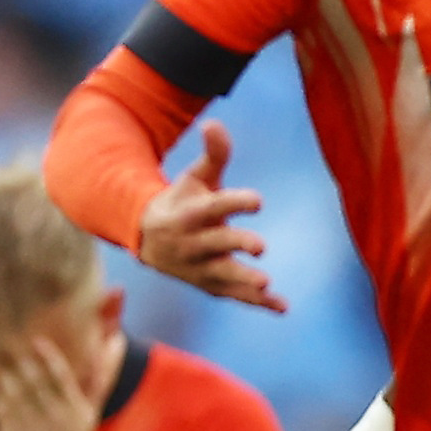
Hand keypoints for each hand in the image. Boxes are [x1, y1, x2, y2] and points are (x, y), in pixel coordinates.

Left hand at [0, 340, 91, 430]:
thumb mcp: (89, 415)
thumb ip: (99, 380)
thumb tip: (116, 344)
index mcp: (73, 408)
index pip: (60, 374)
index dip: (47, 354)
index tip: (35, 340)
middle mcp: (55, 416)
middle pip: (33, 379)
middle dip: (18, 358)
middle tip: (1, 339)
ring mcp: (33, 428)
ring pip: (13, 392)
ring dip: (0, 372)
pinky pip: (0, 410)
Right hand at [132, 118, 282, 310]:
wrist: (148, 241)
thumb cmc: (182, 203)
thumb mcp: (195, 178)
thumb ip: (213, 154)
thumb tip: (214, 123)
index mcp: (189, 214)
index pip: (213, 208)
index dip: (235, 203)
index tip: (258, 201)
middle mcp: (193, 243)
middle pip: (216, 244)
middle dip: (236, 245)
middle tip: (261, 247)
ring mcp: (199, 267)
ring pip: (222, 275)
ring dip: (243, 281)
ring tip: (266, 284)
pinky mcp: (209, 285)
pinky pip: (233, 296)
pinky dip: (257, 303)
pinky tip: (282, 307)